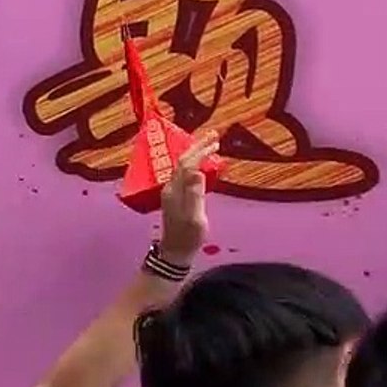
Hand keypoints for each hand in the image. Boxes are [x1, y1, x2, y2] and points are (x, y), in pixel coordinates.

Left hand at [157, 130, 218, 264]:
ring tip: (210, 144)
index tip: (215, 142)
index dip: (200, 152)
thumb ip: (195, 194)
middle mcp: (171, 187)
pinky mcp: (176, 197)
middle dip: (198, 147)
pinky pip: (185, 173)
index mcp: (175, 190)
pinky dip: (195, 164)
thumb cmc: (188, 237)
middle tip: (214, 135)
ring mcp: (172, 192)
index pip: (187, 164)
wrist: (175, 251)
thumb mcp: (195, 217)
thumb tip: (197, 171)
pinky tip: (202, 164)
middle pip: (183, 161)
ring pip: (183, 166)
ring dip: (196, 153)